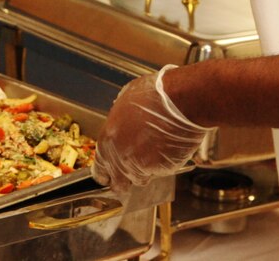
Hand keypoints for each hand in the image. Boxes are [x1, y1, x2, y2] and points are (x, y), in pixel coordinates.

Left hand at [92, 65, 211, 192]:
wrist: (180, 100)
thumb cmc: (154, 94)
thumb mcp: (126, 100)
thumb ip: (119, 119)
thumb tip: (121, 121)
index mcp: (108, 139)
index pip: (99, 169)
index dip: (105, 173)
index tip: (109, 175)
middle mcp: (121, 157)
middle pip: (119, 184)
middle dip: (125, 180)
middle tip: (134, 170)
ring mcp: (141, 166)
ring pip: (141, 179)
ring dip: (146, 171)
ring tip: (156, 151)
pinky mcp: (162, 170)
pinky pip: (160, 173)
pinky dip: (164, 165)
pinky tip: (168, 147)